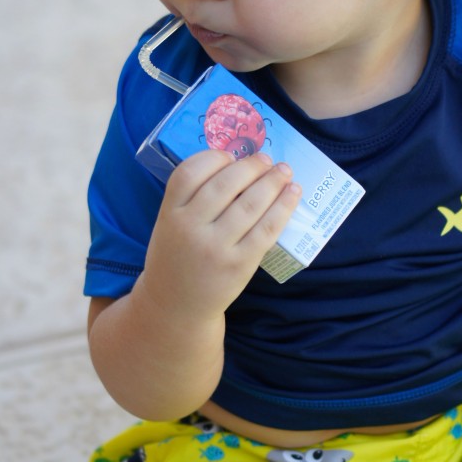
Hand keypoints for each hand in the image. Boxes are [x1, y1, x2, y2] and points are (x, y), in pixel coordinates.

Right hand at [140, 149, 301, 320]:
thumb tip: (239, 166)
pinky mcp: (240, 264)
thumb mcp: (169, 225)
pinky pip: (267, 229)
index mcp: (169, 214)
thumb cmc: (177, 257)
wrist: (176, 305)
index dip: (213, 157)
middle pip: (225, 184)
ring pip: (250, 204)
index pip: (189, 173)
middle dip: (251, 166)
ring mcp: (216, 247)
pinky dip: (283, 207)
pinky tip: (292, 193)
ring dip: (272, 181)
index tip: (230, 156)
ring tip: (284, 171)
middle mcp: (190, 228)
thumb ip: (192, 199)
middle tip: (267, 159)